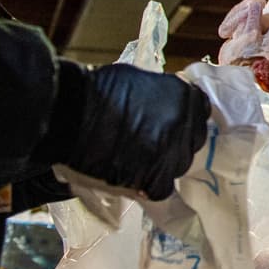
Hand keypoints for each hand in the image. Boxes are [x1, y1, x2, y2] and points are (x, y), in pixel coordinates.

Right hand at [46, 61, 210, 199]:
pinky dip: (148, 184)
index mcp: (184, 96)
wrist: (69, 115)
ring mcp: (172, 153)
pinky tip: (130, 176)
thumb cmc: (96, 92)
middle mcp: (185, 124)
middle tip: (149, 143)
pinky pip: (162, 187)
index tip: (170, 124)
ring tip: (133, 159)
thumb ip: (161, 95)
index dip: (183, 120)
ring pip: (178, 165)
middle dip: (174, 142)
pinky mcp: (156, 179)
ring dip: (161, 164)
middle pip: (191, 141)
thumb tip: (165, 104)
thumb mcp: (139, 81)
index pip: (199, 112)